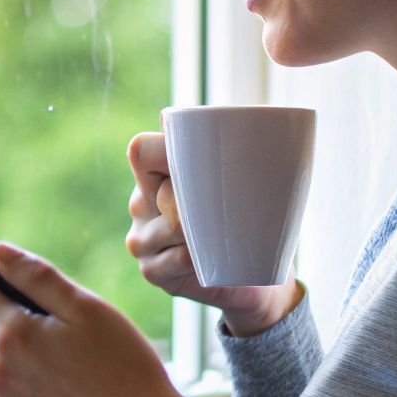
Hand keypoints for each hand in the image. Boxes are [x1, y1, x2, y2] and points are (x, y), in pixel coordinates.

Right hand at [125, 132, 300, 335]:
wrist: (254, 276)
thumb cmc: (247, 220)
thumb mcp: (240, 184)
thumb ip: (229, 157)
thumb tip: (248, 120)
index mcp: (154, 175)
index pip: (141, 151)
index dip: (163, 150)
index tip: (202, 157)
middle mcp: (141, 203)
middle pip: (162, 191)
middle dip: (199, 200)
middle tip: (226, 209)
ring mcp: (141, 239)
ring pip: (171, 226)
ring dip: (204, 233)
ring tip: (221, 238)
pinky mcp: (151, 270)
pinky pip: (178, 257)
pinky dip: (201, 258)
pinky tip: (210, 259)